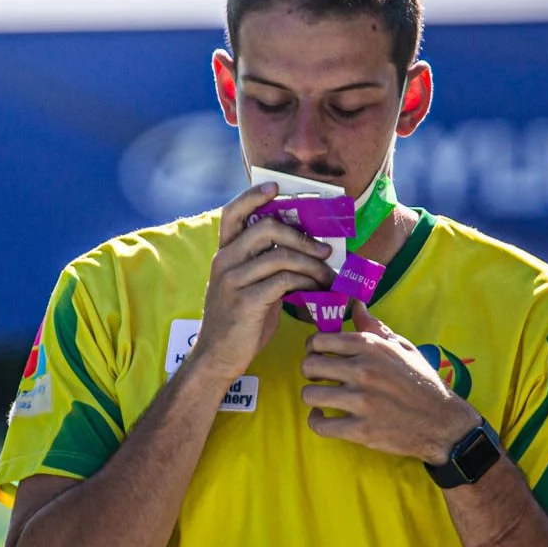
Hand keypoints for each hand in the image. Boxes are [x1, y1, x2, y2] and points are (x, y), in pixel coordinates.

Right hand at [191, 182, 336, 379]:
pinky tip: (318, 289)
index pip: (233, 213)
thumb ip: (266, 266)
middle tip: (325, 248)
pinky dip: (307, 282)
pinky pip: (284, 281)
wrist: (218, 358)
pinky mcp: (246, 301)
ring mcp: (233, 281)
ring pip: (281, 256)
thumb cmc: (239, 322)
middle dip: (302, 235)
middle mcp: (225, 262)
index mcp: (224, 255)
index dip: (253, 196)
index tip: (277, 188)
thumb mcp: (248, 287)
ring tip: (329, 275)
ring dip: (312, 264)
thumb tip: (304, 251)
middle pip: (266, 228)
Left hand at [300, 301, 481, 461]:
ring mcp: (361, 401)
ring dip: (313, 397)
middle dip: (310, 372)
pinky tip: (324, 418)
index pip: (319, 340)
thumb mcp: (403, 348)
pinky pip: (320, 425)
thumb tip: (356, 305)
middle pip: (309, 366)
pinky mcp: (361, 429)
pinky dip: (317, 421)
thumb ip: (375, 328)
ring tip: (323, 399)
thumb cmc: (422, 382)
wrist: (442, 421)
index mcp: (371, 347)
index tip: (319, 356)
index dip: (313, 349)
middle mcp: (363, 371)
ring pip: (310, 395)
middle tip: (320, 378)